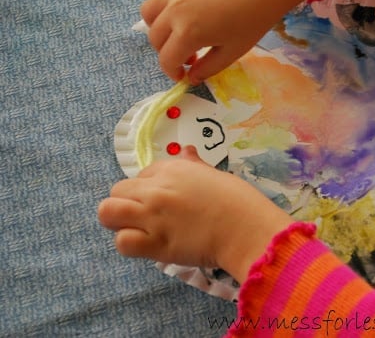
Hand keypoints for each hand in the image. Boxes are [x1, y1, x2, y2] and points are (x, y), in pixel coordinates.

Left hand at [98, 146, 293, 282]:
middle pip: (118, 191)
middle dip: (129, 203)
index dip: (149, 189)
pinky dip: (131, 244)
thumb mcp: (214, 174)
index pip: (141, 175)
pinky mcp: (154, 243)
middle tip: (149, 218)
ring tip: (138, 230)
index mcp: (172, 168)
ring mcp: (152, 215)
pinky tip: (147, 246)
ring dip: (118, 221)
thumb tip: (187, 150)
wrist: (246, 228)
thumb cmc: (238, 200)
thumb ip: (194, 164)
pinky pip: (121, 242)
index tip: (166, 201)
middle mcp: (157, 188)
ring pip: (107, 212)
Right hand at [140, 0, 307, 84]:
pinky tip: (182, 10)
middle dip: (168, 53)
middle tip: (189, 57)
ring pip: (148, 13)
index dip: (173, 72)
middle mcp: (174, 11)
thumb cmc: (253, 19)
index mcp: (187, 33)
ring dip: (158, 28)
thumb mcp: (232, 52)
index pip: (167, 60)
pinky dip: (163, 5)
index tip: (184, 75)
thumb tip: (192, 77)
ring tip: (178, 33)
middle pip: (155, 39)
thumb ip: (208, 68)